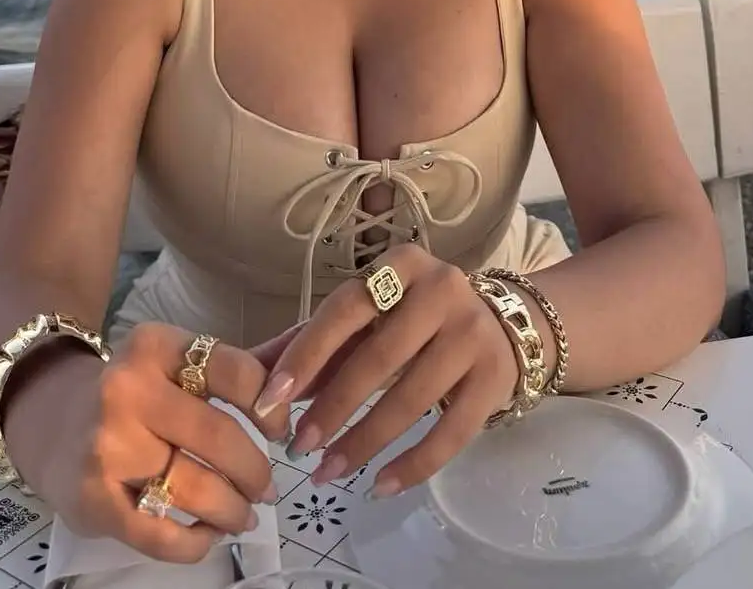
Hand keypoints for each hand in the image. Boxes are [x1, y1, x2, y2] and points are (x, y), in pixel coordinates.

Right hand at [30, 323, 280, 563]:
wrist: (49, 422)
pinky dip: (197, 544)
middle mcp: (127, 391)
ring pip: (197, 490)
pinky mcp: (94, 501)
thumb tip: (300, 372)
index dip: (271, 407)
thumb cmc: (132, 394)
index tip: (280, 430)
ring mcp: (107, 448)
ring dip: (235, 511)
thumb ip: (236, 370)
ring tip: (244, 514)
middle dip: (257, 471)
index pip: (235, 371)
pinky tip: (208, 535)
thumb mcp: (174, 364)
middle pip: (220, 437)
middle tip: (267, 487)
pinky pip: (162, 536)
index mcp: (155, 346)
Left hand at [253, 246, 520, 497]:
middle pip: (379, 358)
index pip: (344, 310)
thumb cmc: (415, 321)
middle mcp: (442, 289)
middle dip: (332, 408)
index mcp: (401, 265)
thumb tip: (249, 374)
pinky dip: (413, 465)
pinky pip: (451, 433)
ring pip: (411, 399)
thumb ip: (311, 342)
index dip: (306, 355)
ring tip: (327, 471)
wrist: (503, 325)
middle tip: (298, 448)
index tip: (271, 400)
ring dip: (364, 442)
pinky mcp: (494, 378)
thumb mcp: (366, 318)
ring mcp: (474, 333)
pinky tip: (381, 486)